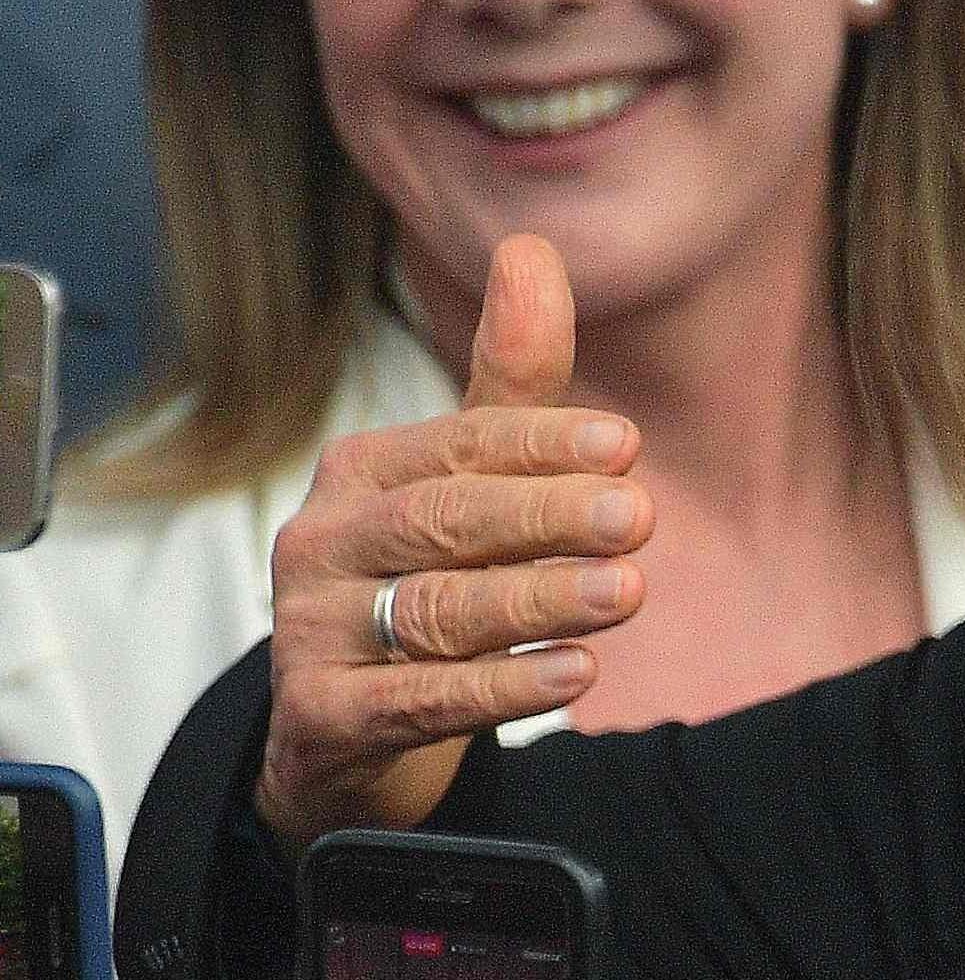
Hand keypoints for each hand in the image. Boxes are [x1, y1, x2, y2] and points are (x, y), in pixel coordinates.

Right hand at [257, 233, 652, 845]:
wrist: (345, 731)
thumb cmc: (424, 582)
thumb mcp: (471, 484)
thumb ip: (509, 385)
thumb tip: (533, 247)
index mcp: (362, 471)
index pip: (459, 445)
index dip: (540, 444)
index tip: (626, 443)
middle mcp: (323, 541)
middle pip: (443, 521)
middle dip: (544, 515)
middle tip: (638, 515)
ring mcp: (312, 631)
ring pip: (435, 610)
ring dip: (538, 598)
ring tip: (628, 592)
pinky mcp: (322, 717)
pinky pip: (418, 699)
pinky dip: (502, 686)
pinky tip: (577, 672)